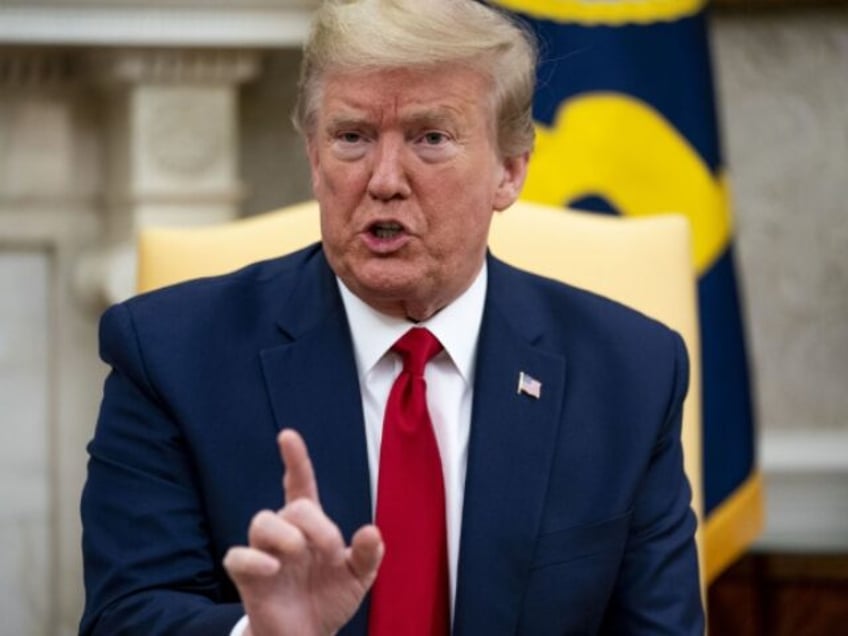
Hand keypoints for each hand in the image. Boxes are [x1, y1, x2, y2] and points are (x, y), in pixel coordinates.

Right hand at [224, 429, 383, 635]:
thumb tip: (371, 530)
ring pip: (261, 521)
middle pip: (293, 506)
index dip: (295, 460)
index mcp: (311, 525)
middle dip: (317, 525)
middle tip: (331, 553)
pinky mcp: (247, 576)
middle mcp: (285, 532)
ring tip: (299, 553)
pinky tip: (273, 568)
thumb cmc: (330, 597)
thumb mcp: (358, 576)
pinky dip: (254, 559)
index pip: (300, 484)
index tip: (287, 436)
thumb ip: (368, 553)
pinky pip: (237, 557)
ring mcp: (264, 552)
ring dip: (284, 533)